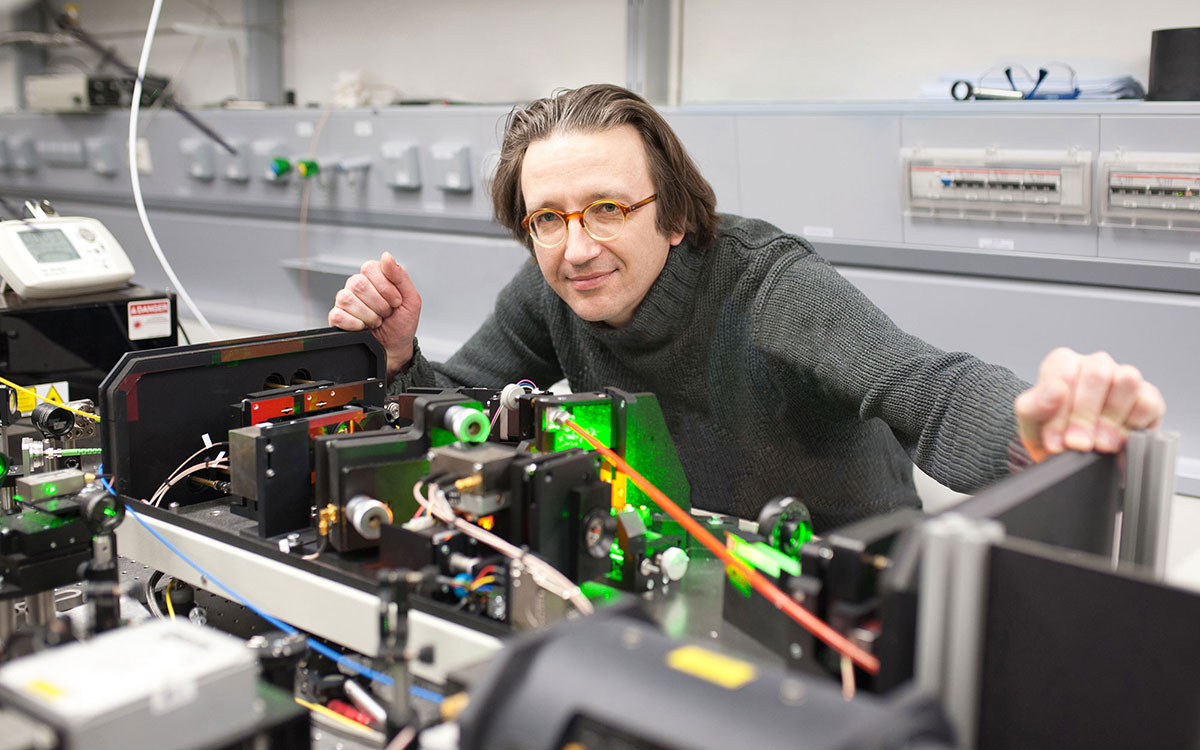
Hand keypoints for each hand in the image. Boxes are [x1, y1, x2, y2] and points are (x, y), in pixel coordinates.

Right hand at [327, 251, 421, 378]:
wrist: (395, 348)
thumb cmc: (402, 323)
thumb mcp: (411, 299)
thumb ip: (400, 276)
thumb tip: (386, 256)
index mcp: (374, 276)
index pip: (370, 268)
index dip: (386, 287)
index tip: (396, 301)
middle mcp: (357, 285)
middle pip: (358, 284)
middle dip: (379, 304)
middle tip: (386, 313)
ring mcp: (345, 300)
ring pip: (347, 298)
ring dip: (368, 315)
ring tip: (376, 320)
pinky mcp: (337, 317)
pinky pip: (339, 315)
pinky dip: (356, 324)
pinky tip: (364, 327)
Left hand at [1015, 347, 1164, 459]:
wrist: (1073, 460)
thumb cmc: (1053, 436)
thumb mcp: (1031, 425)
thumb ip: (1033, 405)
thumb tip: (1055, 391)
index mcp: (1064, 364)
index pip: (1064, 370)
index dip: (1060, 409)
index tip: (1055, 438)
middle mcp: (1095, 366)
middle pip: (1097, 373)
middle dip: (1085, 416)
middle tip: (1077, 444)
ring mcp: (1123, 379)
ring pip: (1127, 380)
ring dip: (1110, 419)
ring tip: (1099, 444)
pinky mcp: (1148, 398)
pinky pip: (1148, 403)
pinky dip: (1132, 426)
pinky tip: (1117, 440)